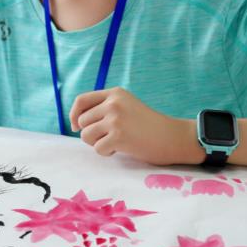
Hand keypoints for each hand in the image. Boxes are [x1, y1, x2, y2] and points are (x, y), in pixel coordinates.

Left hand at [69, 87, 201, 164]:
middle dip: (90, 133)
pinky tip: (120, 149)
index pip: (81, 100)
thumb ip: (105, 108)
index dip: (73, 114)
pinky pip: (97, 148)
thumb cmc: (149, 125)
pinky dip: (106, 153)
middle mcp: (113, 103)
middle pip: (82, 121)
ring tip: (114, 143)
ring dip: (96, 143)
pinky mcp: (119, 136)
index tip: (76, 126)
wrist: (172, 137)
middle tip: (107, 137)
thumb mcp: (127, 106)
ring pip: (86, 135)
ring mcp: (115, 119)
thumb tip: (76, 122)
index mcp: (114, 93)